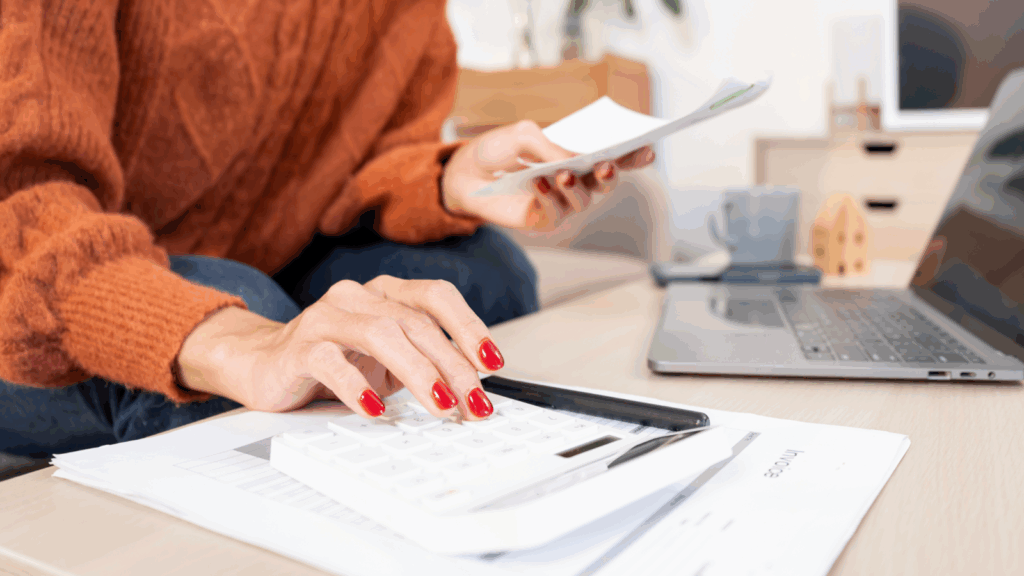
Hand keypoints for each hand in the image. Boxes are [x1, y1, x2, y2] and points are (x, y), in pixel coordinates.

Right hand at [177, 276, 503, 418]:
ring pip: (382, 335)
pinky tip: (377, 410)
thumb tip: (473, 392)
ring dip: (419, 373)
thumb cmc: (336, 361)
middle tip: (474, 403)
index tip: (493, 363)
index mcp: (387, 294)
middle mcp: (359, 297)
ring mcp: (328, 317)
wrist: (263, 364)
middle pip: (416, 323)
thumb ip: (425, 364)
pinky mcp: (300, 346)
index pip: (437, 297)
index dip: (470, 326)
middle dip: (453, 366)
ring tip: (441, 405)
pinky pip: (332, 362)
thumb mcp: (388, 362)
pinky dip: (359, 388)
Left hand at [441, 120, 655, 230]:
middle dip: (610, 174)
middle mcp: (576, 181)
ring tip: (560, 173)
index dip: (633, 155)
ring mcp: (561, 203)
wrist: (463, 173)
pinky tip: (538, 183)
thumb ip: (548, 145)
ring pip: (585, 201)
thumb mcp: (522, 135)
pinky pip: (557, 214)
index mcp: (577, 156)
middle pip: (606, 182)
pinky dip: (550, 198)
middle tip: (605, 165)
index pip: (612, 157)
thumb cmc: (497, 150)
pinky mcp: (543, 220)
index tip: (648, 148)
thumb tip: (570, 162)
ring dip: (576, 187)